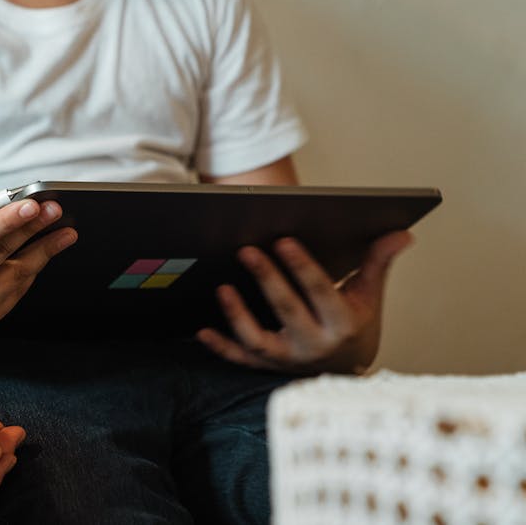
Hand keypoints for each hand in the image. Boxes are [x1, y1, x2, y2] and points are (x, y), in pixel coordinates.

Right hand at [0, 183, 77, 332]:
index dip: (6, 220)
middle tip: (54, 209)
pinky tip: (45, 251)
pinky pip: (16, 290)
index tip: (31, 204)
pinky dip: (33, 268)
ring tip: (65, 231)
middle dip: (32, 228)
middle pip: (1, 252)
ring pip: (16, 273)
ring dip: (44, 250)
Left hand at [196, 231, 413, 374]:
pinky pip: (240, 358)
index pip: (320, 292)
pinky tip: (201, 330)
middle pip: (286, 310)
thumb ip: (377, 263)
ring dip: (238, 315)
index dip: (302, 267)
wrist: (346, 372)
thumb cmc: (356, 325)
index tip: (284, 241)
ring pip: (259, 339)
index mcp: (341, 324)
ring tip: (222, 287)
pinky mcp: (266, 366)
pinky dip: (220, 347)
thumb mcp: (369, 296)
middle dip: (267, 279)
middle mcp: (314, 345)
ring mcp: (287, 358)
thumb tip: (402, 233)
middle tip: (247, 250)